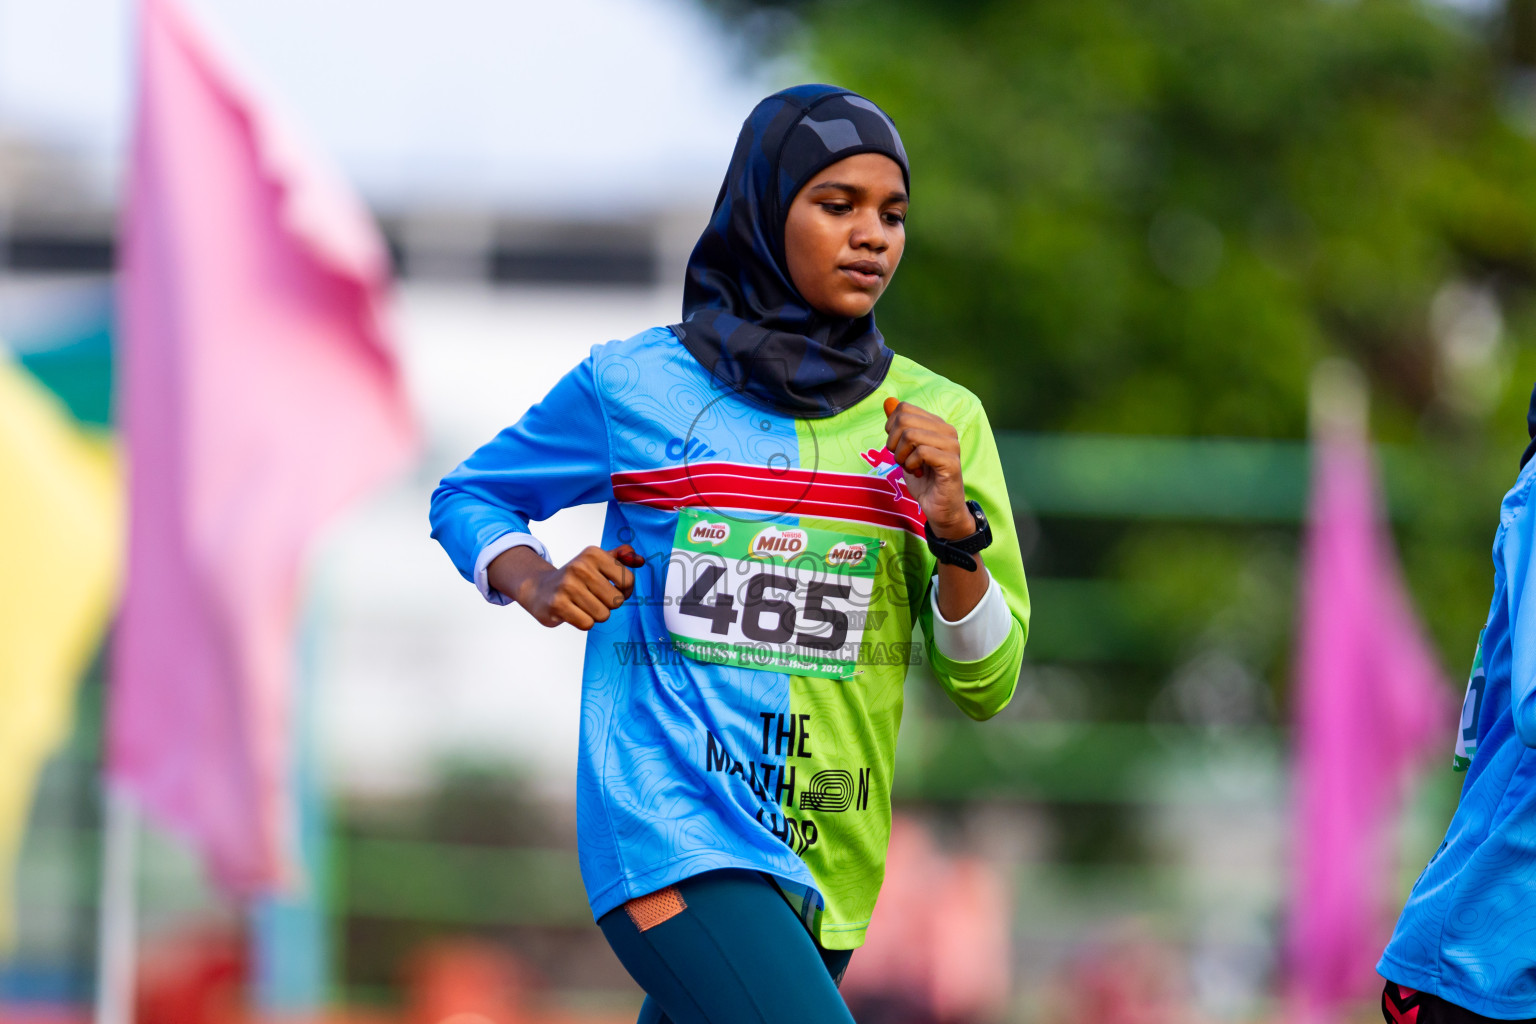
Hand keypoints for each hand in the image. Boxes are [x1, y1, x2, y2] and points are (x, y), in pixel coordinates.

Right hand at [491, 543, 644, 629]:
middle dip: (608, 604)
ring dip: (595, 614)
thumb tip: (640, 560)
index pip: (628, 581)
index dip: (625, 591)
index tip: (613, 588)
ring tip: (582, 604)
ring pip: (603, 614)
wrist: (538, 588)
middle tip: (593, 597)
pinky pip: (587, 624)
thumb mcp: (597, 561)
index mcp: (593, 554)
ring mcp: (568, 586)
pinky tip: (573, 612)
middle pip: (617, 601)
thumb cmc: (575, 578)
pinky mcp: (558, 604)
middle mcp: (580, 567)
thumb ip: (621, 557)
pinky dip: (583, 622)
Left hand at [883, 396, 973, 539]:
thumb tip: (888, 402)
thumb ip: (898, 426)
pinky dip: (911, 465)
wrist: (940, 508)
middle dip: (894, 443)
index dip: (891, 428)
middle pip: (904, 420)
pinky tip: (918, 473)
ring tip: (911, 467)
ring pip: (911, 435)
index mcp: (936, 424)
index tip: (897, 447)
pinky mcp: (951, 462)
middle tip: (902, 459)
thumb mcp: (904, 450)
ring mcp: (951, 445)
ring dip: (902, 456)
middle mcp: (947, 430)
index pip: (904, 408)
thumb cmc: (924, 479)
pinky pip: (921, 452)